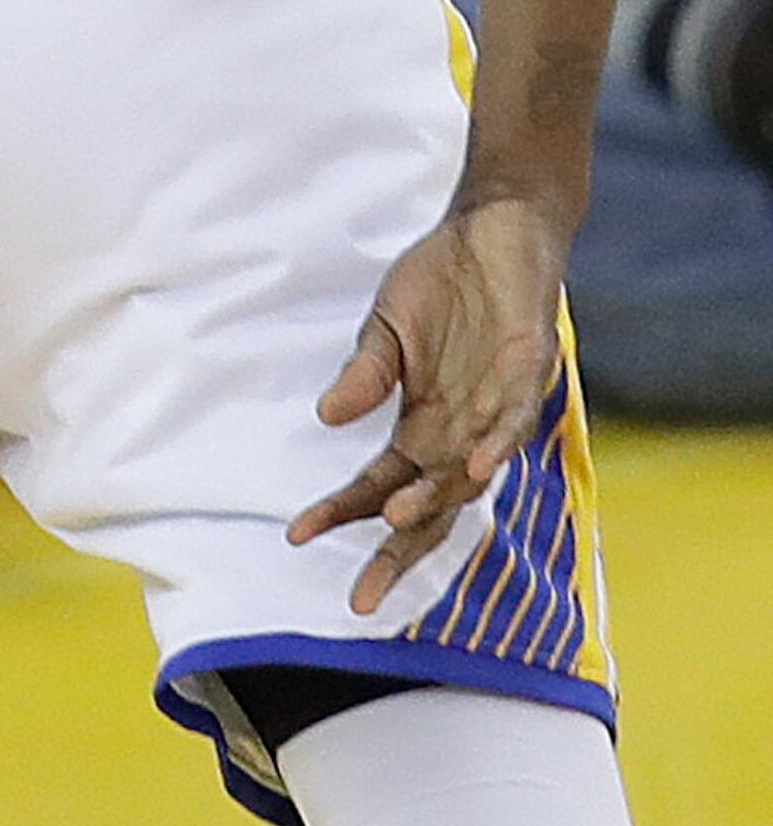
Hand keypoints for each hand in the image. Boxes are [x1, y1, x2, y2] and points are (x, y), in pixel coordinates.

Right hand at [290, 192, 569, 609]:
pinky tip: (476, 466)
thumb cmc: (441, 282)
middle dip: (393, 550)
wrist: (496, 229)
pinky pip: (514, 420)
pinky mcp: (527, 373)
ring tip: (398, 515)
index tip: (298, 535)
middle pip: (426, 507)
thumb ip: (366, 373)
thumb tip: (326, 417)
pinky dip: (497, 445)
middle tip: (362, 595)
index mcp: (423, 424)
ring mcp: (496, 409)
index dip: (343, 513)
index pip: (379, 485)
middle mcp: (461, 432)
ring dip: (436, 498)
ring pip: (467, 474)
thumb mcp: (387, 327)